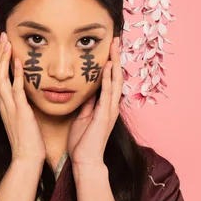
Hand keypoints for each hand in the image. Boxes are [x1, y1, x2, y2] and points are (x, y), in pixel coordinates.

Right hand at [0, 32, 45, 163]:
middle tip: (2, 35)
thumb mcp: (24, 119)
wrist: (27, 159)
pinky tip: (19, 61)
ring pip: (3, 77)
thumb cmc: (28, 141)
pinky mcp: (19, 111)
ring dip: (4, 58)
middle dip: (0, 53)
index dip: (2, 60)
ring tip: (6, 41)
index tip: (5, 45)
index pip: (1, 77)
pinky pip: (17, 89)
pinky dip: (17, 74)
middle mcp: (4, 103)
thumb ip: (23, 106)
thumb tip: (28, 96)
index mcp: (6, 104)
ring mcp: (10, 106)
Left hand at [67, 37, 123, 165]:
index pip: (110, 80)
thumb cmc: (83, 142)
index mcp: (105, 106)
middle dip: (116, 58)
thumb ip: (88, 105)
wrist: (85, 161)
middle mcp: (111, 106)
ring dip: (115, 63)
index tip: (109, 48)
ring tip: (115, 46)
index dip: (111, 64)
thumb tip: (88, 92)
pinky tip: (108, 67)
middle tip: (116, 40)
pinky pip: (107, 94)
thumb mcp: (83, 117)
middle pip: (117, 77)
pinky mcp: (105, 116)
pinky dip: (108, 79)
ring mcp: (110, 110)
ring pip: (115, 81)